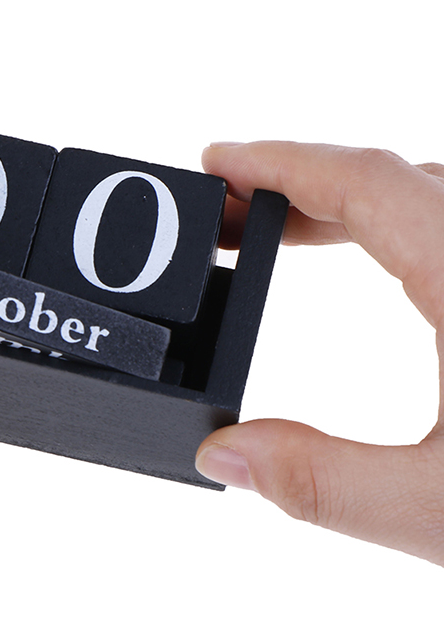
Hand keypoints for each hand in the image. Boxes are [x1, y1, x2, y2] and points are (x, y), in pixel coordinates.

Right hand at [195, 142, 443, 565]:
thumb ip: (323, 483)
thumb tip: (223, 453)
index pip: (367, 183)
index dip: (279, 162)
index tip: (219, 159)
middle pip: (392, 178)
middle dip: (297, 185)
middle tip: (227, 214)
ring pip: (430, 198)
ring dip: (347, 205)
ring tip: (280, 235)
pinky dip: (397, 227)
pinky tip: (378, 260)